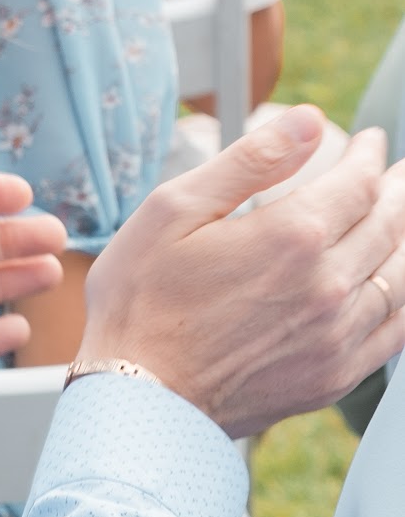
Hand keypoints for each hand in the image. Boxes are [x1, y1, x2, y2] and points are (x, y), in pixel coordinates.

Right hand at [83, 106, 404, 436]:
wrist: (139, 396)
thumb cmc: (142, 301)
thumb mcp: (174, 210)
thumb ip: (250, 160)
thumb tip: (310, 121)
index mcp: (291, 236)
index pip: (358, 182)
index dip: (369, 156)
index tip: (370, 142)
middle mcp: (327, 285)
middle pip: (388, 224)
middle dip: (396, 190)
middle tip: (396, 174)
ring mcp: (336, 334)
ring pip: (400, 275)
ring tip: (402, 217)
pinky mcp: (334, 374)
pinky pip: (395, 329)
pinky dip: (404, 297)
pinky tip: (397, 284)